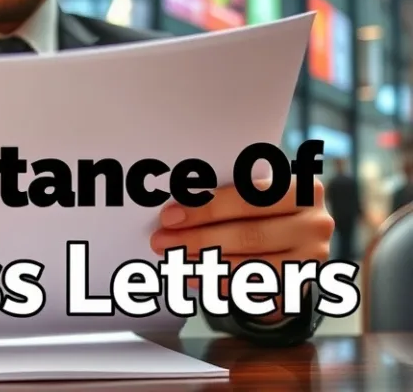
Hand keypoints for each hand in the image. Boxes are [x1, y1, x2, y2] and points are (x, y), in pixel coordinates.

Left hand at [151, 178, 333, 323]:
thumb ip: (228, 197)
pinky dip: (215, 281)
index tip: (170, 216)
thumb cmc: (262, 214)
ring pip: (248, 263)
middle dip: (197, 237)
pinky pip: (250, 287)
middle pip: (248, 233)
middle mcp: (316, 224)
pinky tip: (190, 275)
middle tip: (161, 240)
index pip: (251, 196)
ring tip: (170, 258)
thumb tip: (176, 209)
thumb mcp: (253, 197)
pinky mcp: (298, 287)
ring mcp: (311, 259)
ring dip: (202, 262)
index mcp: (303, 189)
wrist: (290, 249)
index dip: (208, 207)